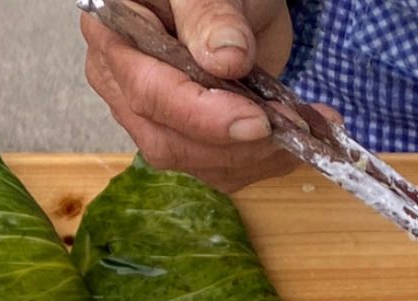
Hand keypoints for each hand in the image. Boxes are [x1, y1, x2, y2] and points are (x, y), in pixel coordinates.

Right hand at [81, 0, 299, 188]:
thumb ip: (212, 16)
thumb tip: (226, 59)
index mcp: (113, 34)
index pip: (147, 91)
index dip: (201, 114)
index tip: (256, 121)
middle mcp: (121, 82)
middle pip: (168, 139)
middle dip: (235, 143)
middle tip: (292, 126)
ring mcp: (149, 115)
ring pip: (195, 162)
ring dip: (255, 157)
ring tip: (304, 130)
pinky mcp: (182, 136)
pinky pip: (216, 167)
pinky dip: (260, 161)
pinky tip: (294, 142)